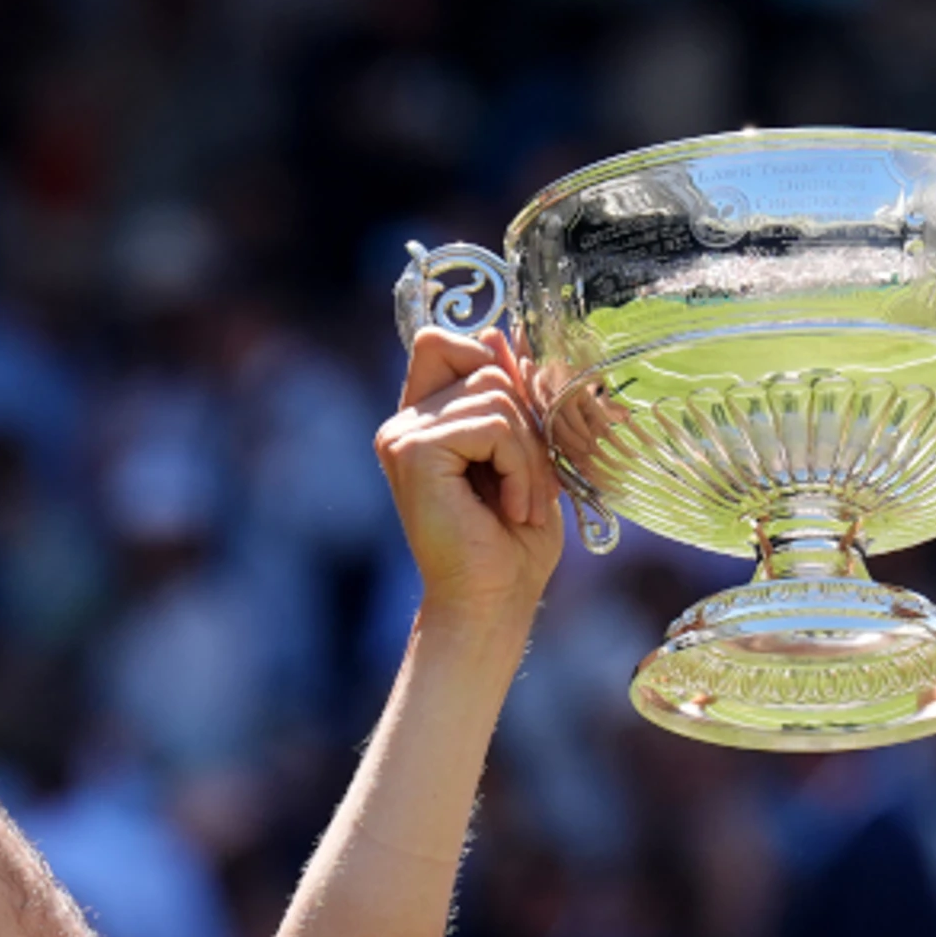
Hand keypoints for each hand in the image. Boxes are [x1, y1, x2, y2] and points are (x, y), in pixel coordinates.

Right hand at [381, 329, 562, 635]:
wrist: (491, 603)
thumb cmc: (510, 542)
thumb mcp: (524, 453)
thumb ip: (509, 395)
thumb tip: (499, 333)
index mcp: (421, 419)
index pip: (444, 341)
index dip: (490, 362)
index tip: (522, 427)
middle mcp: (403, 422)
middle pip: (483, 365)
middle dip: (527, 422)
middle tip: (533, 483)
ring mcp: (403, 435)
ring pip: (496, 395)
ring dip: (530, 453)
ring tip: (523, 503)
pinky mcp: (414, 452)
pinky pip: (492, 425)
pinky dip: (520, 466)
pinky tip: (513, 508)